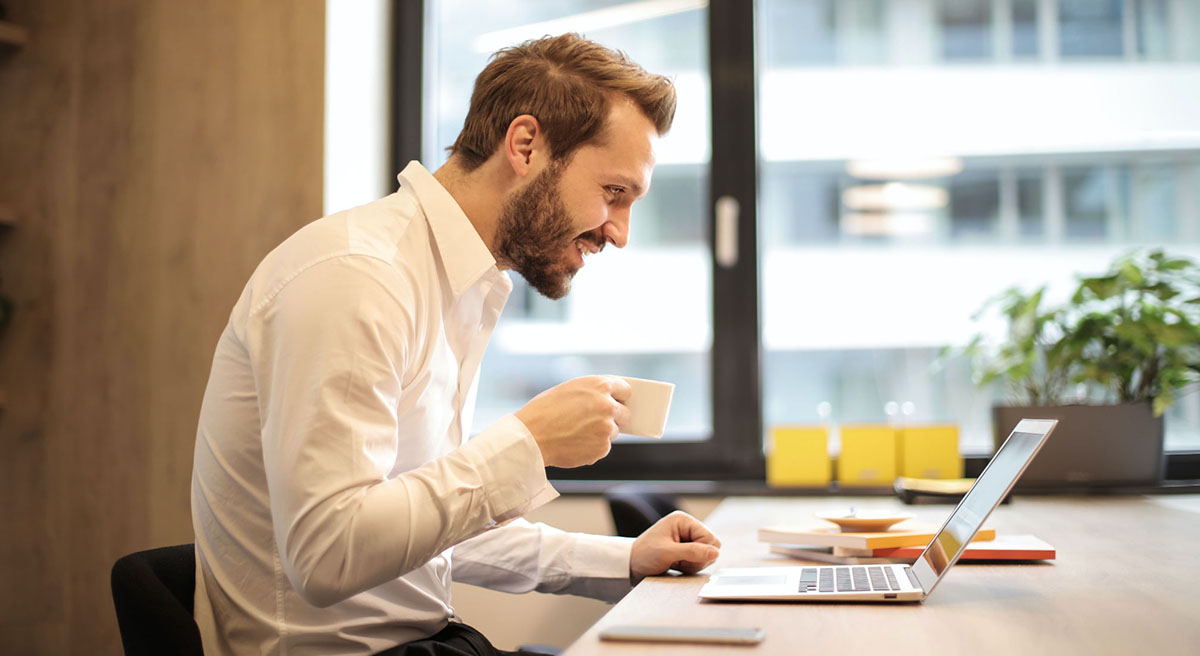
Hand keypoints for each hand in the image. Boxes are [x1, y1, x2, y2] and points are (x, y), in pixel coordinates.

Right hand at [515, 375, 631, 467]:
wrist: (531, 437)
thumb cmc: (543, 411)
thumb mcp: (569, 389)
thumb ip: (593, 393)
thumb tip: (609, 400)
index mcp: (599, 385)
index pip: (625, 389)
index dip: (620, 397)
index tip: (618, 402)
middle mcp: (607, 405)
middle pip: (625, 413)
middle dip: (614, 418)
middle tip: (596, 421)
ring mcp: (606, 428)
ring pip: (613, 432)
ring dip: (601, 434)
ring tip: (576, 432)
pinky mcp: (602, 448)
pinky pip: (603, 447)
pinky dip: (592, 447)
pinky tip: (574, 443)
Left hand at [629, 511, 720, 582]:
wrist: (631, 565)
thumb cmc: (644, 555)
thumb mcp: (667, 553)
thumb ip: (692, 552)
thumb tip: (715, 553)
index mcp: (683, 520)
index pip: (709, 537)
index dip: (701, 551)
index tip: (683, 558)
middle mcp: (687, 527)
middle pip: (712, 545)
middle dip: (698, 558)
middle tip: (679, 562)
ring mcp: (688, 538)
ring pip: (707, 554)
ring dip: (694, 563)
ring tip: (676, 563)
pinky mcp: (687, 548)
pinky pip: (701, 559)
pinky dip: (691, 566)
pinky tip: (677, 565)